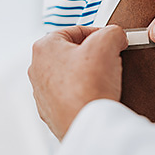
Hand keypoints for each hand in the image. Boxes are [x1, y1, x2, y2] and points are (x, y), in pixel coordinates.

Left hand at [28, 25, 127, 140]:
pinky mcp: (52, 112)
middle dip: (93, 55)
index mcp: (44, 47)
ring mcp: (43, 93)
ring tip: (104, 79)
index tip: (111, 40)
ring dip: (89, 74)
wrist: (87, 123)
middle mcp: (38, 69)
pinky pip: (72, 95)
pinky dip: (85, 93)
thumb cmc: (88, 86)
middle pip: (72, 52)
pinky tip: (97, 95)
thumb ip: (113, 31)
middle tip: (108, 59)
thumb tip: (117, 36)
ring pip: (72, 74)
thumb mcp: (107, 42)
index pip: (75, 30)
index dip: (98, 33)